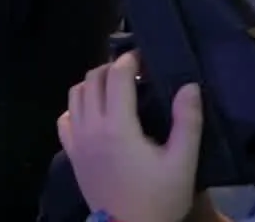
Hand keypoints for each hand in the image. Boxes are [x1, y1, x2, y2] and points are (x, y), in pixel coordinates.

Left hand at [57, 53, 202, 221]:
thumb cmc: (159, 198)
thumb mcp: (182, 162)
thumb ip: (187, 122)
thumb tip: (189, 86)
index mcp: (117, 125)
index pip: (116, 77)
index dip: (129, 60)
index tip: (144, 57)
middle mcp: (90, 126)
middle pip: (92, 79)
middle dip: (111, 68)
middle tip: (133, 71)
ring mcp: (76, 140)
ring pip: (75, 95)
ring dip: (93, 83)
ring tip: (115, 88)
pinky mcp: (71, 153)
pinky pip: (64, 119)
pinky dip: (76, 107)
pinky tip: (93, 112)